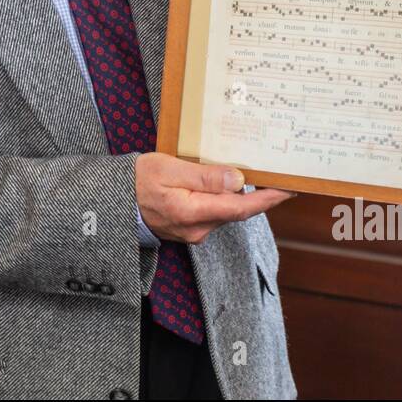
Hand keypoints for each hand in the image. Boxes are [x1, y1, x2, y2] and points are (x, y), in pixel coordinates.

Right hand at [135, 151, 295, 243]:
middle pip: (236, 210)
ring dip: (238, 197)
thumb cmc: (137, 181)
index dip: (268, 199)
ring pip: (225, 212)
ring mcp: (193, 233)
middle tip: (275, 175)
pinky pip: (214, 215)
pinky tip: (223, 186)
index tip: (289, 189)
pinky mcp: (189, 231)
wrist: (112, 201)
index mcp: (192, 212)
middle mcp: (197, 229)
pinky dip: (223, 201)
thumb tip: (238, 179)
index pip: (241, 208)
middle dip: (257, 195)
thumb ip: (205, 176)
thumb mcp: (169, 168)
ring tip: (250, 175)